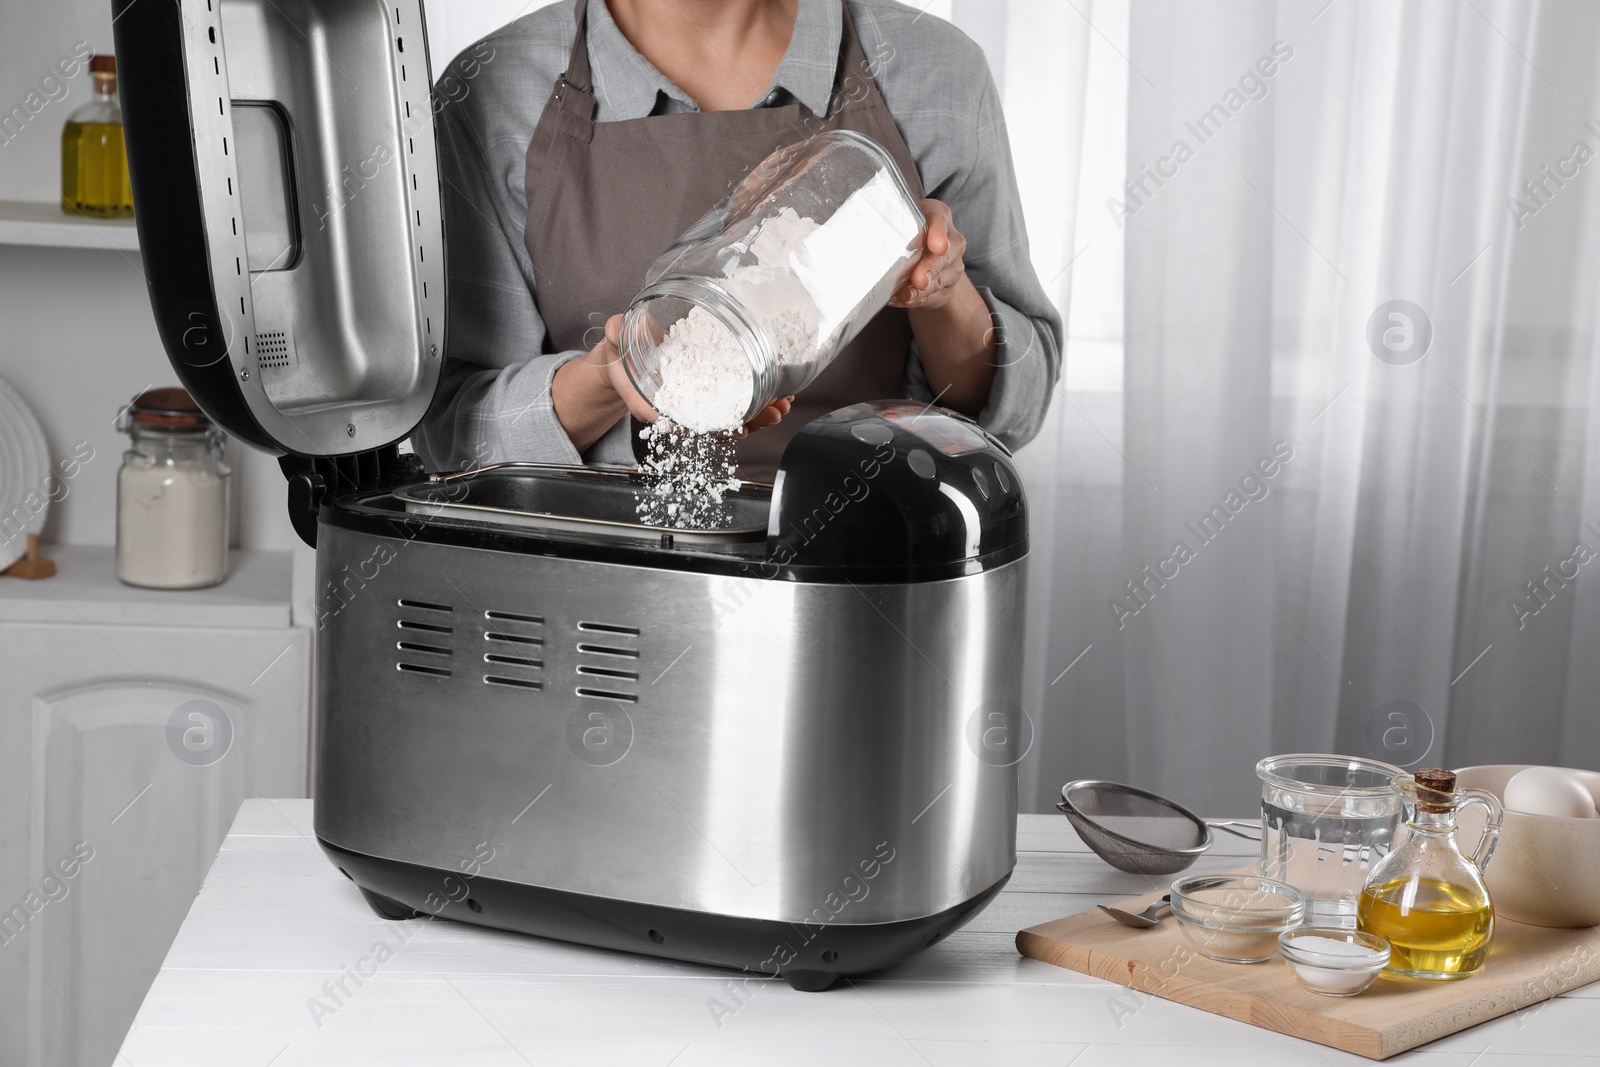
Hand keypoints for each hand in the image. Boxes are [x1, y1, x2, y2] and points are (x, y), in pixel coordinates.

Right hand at [595, 314, 793, 434]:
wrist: (625, 357)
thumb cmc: (620, 350)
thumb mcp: (614, 340)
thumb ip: (615, 334)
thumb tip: (617, 326)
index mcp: (652, 403)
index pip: (679, 420)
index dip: (707, 426)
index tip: (731, 428)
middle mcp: (678, 409)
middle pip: (713, 425)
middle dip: (745, 422)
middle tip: (771, 414)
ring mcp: (695, 404)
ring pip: (728, 418)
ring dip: (758, 415)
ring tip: (783, 406)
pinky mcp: (708, 393)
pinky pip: (733, 404)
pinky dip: (756, 403)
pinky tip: (779, 397)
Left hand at [889, 199, 967, 310]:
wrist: (926, 255)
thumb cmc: (908, 233)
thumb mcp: (901, 224)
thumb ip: (893, 231)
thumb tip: (874, 249)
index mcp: (937, 216)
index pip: (938, 220)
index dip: (938, 233)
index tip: (937, 246)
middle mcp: (951, 240)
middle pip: (943, 255)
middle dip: (930, 268)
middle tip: (919, 280)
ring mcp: (952, 265)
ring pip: (941, 279)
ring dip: (922, 290)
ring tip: (906, 296)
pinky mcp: (947, 286)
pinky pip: (934, 295)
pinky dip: (918, 299)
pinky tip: (904, 300)